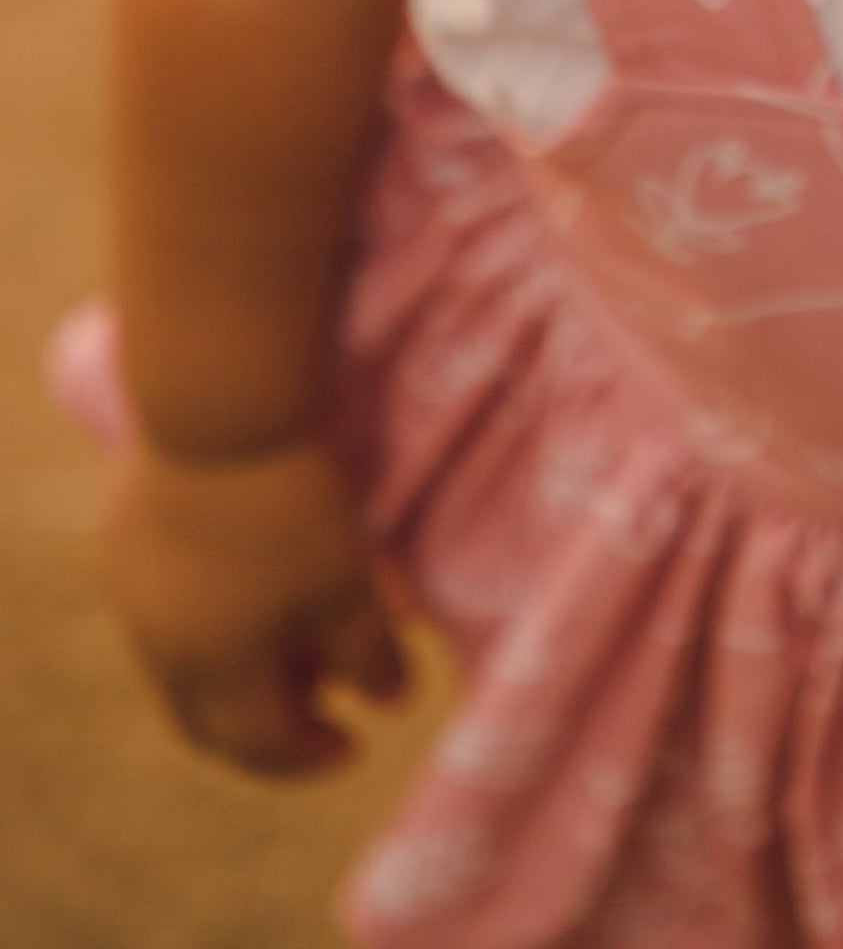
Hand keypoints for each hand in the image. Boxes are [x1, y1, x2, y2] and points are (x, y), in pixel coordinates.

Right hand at [102, 433, 407, 776]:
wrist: (217, 410)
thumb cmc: (291, 508)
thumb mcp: (346, 585)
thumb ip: (371, 654)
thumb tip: (396, 703)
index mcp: (212, 671)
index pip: (260, 746)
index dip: (311, 755)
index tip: (357, 742)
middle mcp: (158, 647)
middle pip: (207, 718)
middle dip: (266, 728)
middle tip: (319, 713)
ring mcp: (132, 593)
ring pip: (183, 661)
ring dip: (237, 671)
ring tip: (295, 646)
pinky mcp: (125, 539)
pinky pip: (165, 606)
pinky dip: (211, 619)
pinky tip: (248, 586)